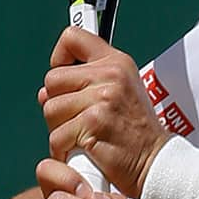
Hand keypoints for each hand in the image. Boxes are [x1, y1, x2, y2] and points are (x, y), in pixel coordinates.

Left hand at [40, 26, 170, 198]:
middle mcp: (111, 75)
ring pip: (50, 109)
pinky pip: (56, 136)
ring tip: (86, 136)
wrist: (154, 161)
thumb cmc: (134, 132)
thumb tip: (43, 93)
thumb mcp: (119, 93)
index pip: (73, 38)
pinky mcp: (94, 123)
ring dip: (60, 129)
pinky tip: (84, 151)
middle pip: (52, 80)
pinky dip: (64, 150)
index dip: (60, 57)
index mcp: (117, 63)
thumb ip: (84, 84)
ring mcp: (103, 98)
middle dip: (59, 104)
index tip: (67, 75)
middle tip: (82, 120)